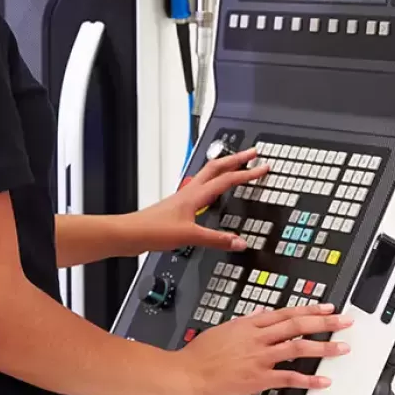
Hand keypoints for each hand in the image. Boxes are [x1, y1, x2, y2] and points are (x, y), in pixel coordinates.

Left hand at [130, 148, 268, 252]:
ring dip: (225, 167)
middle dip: (237, 159)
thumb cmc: (153, 230)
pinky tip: (214, 192)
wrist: (130, 233)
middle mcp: (190, 192)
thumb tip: (240, 242)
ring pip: (208, 174)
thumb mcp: (189, 236)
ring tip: (237, 164)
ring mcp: (184, 197)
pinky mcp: (179, 206)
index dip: (247, 173)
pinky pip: (202, 188)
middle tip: (253, 153)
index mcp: (195, 195)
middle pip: (217, 167)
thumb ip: (216, 239)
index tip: (263, 167)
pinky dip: (214, 183)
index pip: (227, 179)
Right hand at [170, 303, 352, 394]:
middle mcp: (257, 337)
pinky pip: (288, 378)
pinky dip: (308, 380)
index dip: (309, 309)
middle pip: (298, 325)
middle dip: (324, 321)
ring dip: (323, 346)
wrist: (187, 374)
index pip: (286, 313)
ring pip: (298, 348)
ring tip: (342, 347)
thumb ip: (245, 322)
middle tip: (344, 321)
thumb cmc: (198, 355)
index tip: (326, 307)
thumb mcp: (223, 329)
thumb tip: (259, 314)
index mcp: (248, 323)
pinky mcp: (258, 378)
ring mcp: (259, 357)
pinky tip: (322, 380)